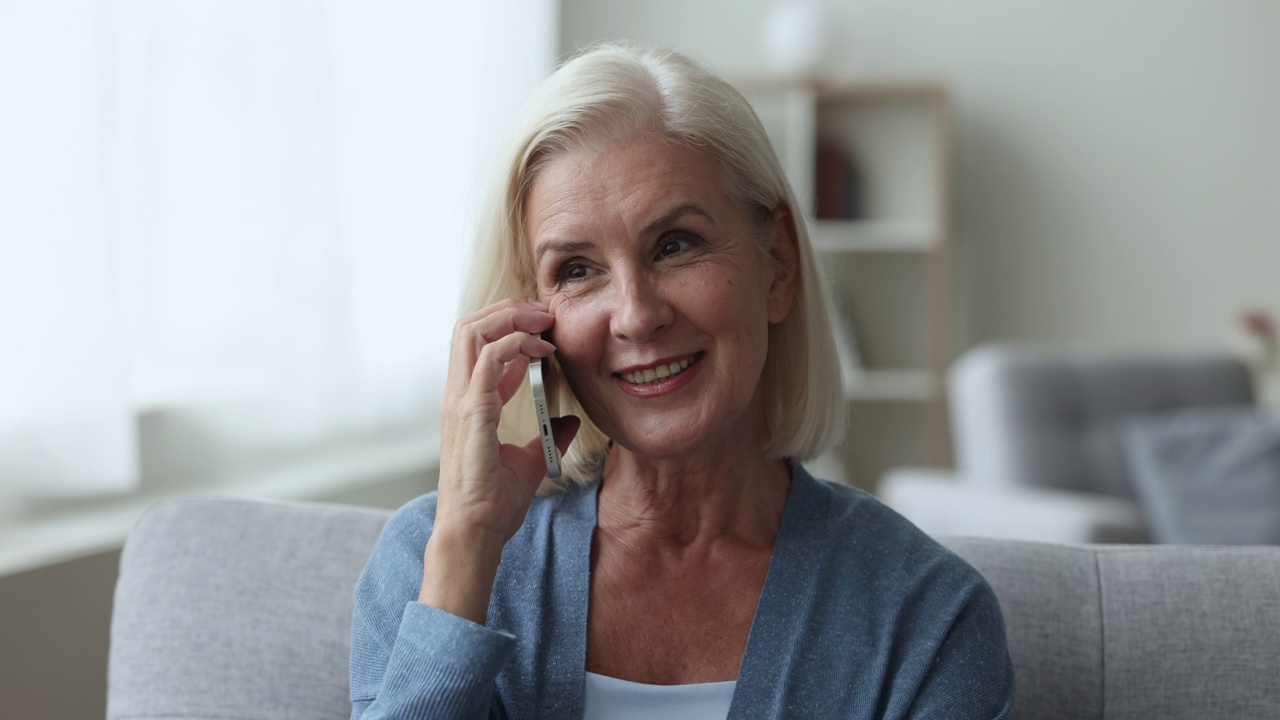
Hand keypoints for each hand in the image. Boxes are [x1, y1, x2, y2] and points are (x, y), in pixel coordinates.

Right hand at [421, 299, 578, 620]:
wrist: (476, 531)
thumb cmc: (493, 502)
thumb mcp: (529, 460)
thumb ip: (547, 435)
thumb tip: (569, 421)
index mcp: (468, 401)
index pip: (477, 345)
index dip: (509, 327)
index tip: (545, 330)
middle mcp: (458, 394)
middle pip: (468, 326)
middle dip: (507, 309)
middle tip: (544, 313)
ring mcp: (460, 401)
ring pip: (470, 331)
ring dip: (508, 318)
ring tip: (542, 321)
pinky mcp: (471, 412)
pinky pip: (486, 360)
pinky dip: (513, 345)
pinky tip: (539, 351)